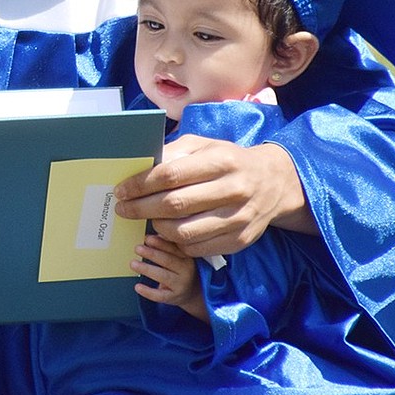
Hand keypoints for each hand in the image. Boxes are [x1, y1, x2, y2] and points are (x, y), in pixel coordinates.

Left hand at [114, 137, 315, 257]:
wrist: (273, 182)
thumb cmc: (227, 160)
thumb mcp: (203, 146)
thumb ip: (173, 153)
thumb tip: (140, 166)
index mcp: (220, 161)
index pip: (170, 175)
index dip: (140, 185)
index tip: (121, 190)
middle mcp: (232, 189)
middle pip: (174, 205)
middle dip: (140, 208)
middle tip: (123, 209)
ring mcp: (238, 218)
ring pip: (184, 232)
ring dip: (157, 227)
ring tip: (148, 219)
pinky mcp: (240, 240)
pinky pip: (197, 248)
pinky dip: (176, 242)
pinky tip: (170, 231)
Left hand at [132, 233, 206, 321]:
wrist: (194, 292)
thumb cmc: (182, 269)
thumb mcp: (180, 256)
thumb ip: (168, 245)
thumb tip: (153, 235)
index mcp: (188, 257)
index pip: (174, 249)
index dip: (160, 243)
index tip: (147, 238)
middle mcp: (187, 271)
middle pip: (168, 261)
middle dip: (151, 254)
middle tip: (138, 248)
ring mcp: (181, 285)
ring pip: (163, 277)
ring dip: (147, 269)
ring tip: (133, 264)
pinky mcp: (174, 297)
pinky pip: (160, 296)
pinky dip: (148, 292)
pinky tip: (137, 286)